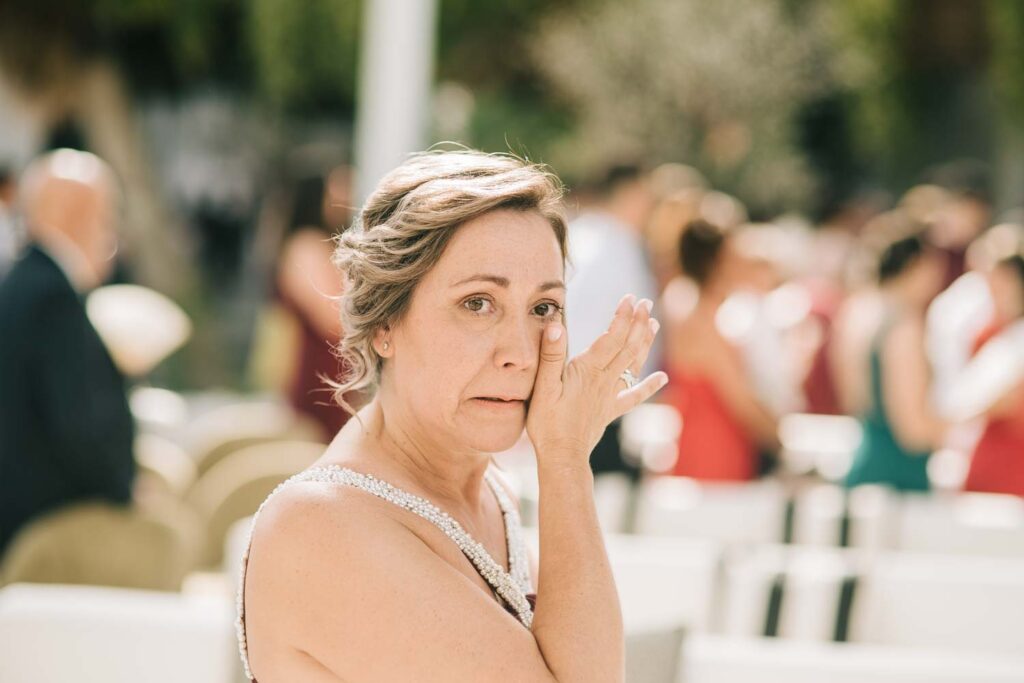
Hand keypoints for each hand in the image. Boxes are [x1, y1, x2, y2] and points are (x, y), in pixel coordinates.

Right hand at [526, 293, 667, 468]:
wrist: (563, 456)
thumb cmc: (548, 422)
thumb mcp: (543, 386)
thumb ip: (551, 354)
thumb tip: (556, 325)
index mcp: (588, 370)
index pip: (611, 337)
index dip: (622, 316)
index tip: (630, 298)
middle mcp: (604, 380)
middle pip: (627, 347)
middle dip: (638, 323)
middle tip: (646, 302)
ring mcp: (609, 395)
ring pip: (633, 365)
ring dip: (644, 343)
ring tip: (654, 324)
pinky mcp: (610, 410)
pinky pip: (634, 396)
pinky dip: (649, 386)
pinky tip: (662, 377)